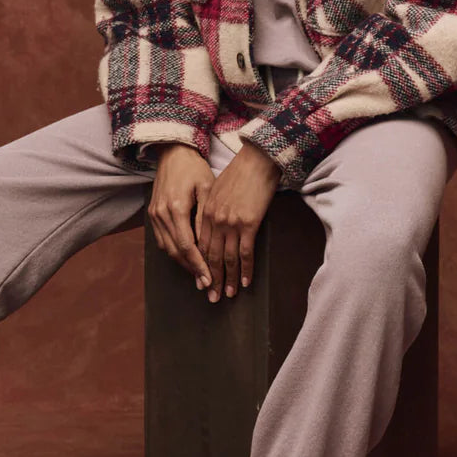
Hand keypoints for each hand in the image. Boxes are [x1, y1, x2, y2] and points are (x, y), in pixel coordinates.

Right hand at [147, 143, 214, 286]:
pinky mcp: (152, 214)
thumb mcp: (207, 189)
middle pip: (176, 251)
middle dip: (191, 270)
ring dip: (182, 264)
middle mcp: (161, 214)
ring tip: (198, 276)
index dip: (198, 265)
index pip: (187, 245)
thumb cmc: (194, 169)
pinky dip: (174, 252)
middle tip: (206, 285)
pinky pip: (162, 240)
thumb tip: (208, 245)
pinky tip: (186, 259)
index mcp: (175, 207)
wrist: (173, 152)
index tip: (209, 279)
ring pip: (167, 248)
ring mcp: (154, 215)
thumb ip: (205, 217)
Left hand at [196, 139, 280, 301]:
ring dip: (229, 279)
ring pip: (227, 258)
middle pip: (210, 256)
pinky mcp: (248, 223)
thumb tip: (211, 226)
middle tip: (212, 297)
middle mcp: (214, 220)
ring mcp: (230, 223)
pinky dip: (246, 269)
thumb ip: (211, 209)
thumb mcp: (217, 190)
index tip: (202, 280)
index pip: (199, 245)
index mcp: (205, 212)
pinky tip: (246, 282)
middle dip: (211, 279)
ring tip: (229, 294)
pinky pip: (245, 253)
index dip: (200, 266)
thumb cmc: (239, 173)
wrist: (257, 160)